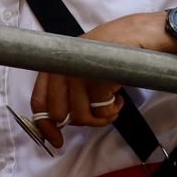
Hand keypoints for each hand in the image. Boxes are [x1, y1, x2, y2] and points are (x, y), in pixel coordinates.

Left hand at [28, 12, 174, 147]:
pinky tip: (119, 97)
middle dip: (83, 120)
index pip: (39, 101)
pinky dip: (113, 110)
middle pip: (61, 115)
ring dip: (101, 117)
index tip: (56, 141)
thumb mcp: (82, 67)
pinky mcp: (98, 79)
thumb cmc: (111, 52)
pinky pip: (101, 112)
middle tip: (99, 111)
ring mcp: (78, 73)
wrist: (137, 35)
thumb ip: (68, 88)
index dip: (45, 125)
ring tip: (112, 101)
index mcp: (54, 65)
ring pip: (82, 116)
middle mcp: (62, 68)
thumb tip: (60, 121)